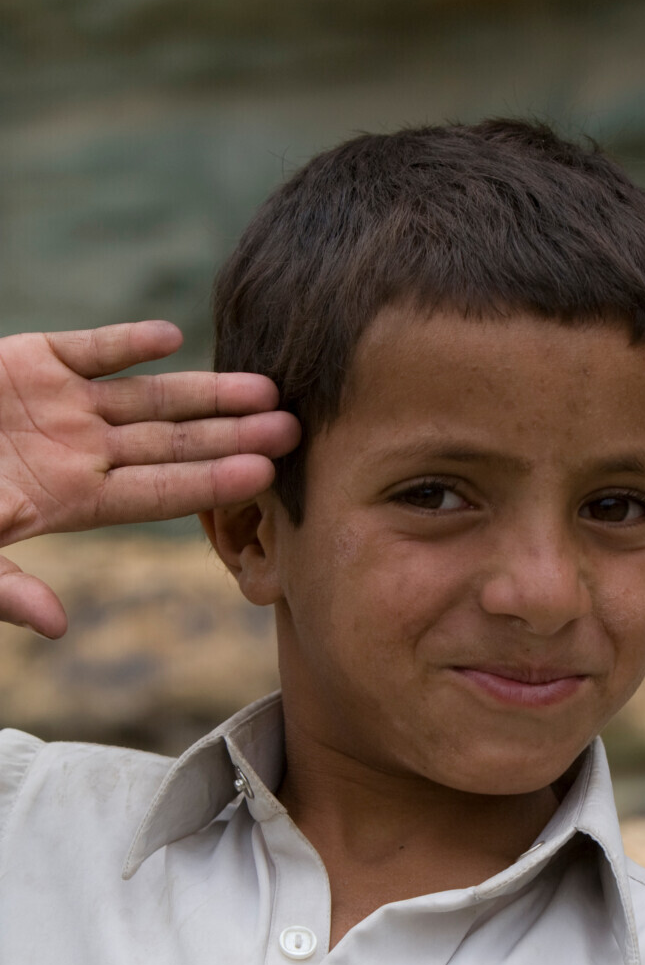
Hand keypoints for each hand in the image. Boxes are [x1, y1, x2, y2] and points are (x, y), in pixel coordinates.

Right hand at [0, 320, 299, 636]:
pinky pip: (90, 350)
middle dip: (233, 436)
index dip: (209, 483)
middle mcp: (79, 453)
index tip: (264, 477)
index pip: (156, 493)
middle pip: (172, 444)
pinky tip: (172, 336)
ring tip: (263, 386)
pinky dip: (125, 343)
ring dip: (203, 391)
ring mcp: (60, 406)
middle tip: (296, 429)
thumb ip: (6, 589)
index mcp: (71, 501)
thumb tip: (56, 627)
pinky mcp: (30, 361)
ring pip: (147, 396)